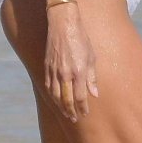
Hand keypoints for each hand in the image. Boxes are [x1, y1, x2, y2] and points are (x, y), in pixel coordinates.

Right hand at [44, 5, 98, 121]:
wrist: (63, 24)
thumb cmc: (80, 39)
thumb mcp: (91, 57)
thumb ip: (92, 77)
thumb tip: (94, 93)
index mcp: (78, 71)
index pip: (79, 96)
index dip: (82, 107)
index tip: (85, 113)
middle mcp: (65, 73)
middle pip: (66, 100)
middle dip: (71, 111)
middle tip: (75, 118)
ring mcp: (54, 71)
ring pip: (56, 95)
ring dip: (61, 106)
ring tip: (66, 113)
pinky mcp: (46, 67)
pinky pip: (48, 86)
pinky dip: (52, 96)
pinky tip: (56, 100)